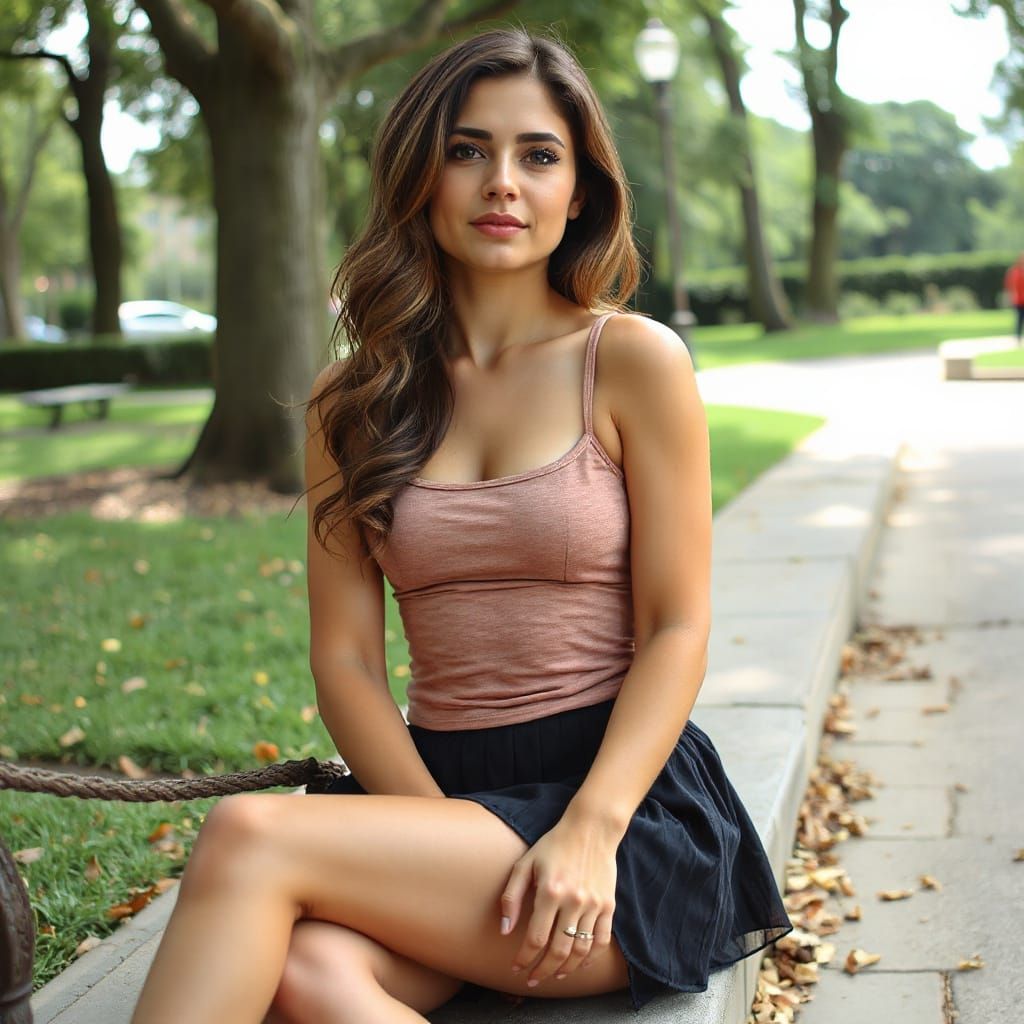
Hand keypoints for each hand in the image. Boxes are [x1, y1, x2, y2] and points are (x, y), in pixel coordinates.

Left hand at [499, 818, 618, 985]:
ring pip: (580, 951)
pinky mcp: (608, 906)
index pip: (536, 938)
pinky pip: (601, 941)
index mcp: (550, 891)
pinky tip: (579, 964)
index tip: (516, 968)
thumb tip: (505, 931)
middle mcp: (573, 901)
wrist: (591, 829)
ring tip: (553, 975)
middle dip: (542, 970)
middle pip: (558, 951)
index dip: (524, 958)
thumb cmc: (553, 845)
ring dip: (565, 969)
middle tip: (532, 979)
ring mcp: (593, 904)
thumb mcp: (525, 863)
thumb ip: (512, 897)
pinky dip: (590, 958)